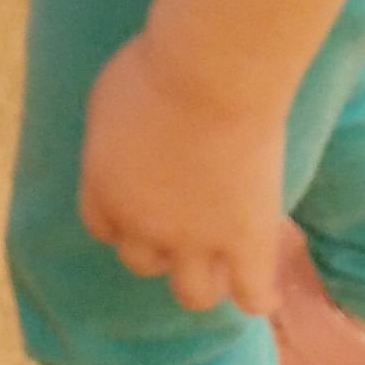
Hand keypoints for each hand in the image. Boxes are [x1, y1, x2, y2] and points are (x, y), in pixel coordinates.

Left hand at [80, 29, 285, 318]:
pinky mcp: (245, 244)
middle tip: (182, 226)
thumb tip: (120, 143)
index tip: (139, 208)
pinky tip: (262, 287)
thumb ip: (111, 134)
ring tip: (220, 263)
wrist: (210, 75)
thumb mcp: (109, 94)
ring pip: (193, 294)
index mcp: (104, 187)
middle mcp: (143, 225)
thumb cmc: (157, 66)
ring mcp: (196, 241)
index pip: (101, 227)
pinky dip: (257, 296)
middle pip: (141, 261)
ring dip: (202, 278)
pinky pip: (251, 298)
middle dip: (159, 246)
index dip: (122, 220)